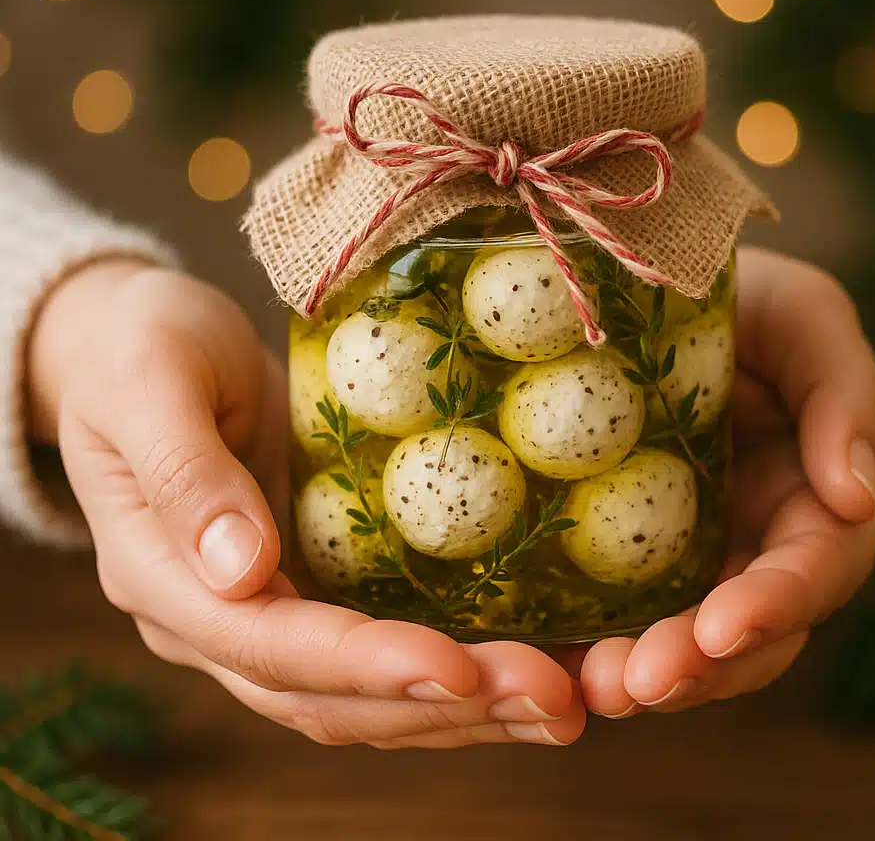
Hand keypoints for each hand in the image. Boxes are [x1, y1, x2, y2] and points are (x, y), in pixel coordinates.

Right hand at [29, 260, 583, 747]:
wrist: (136, 344)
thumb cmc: (138, 346)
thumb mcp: (149, 382)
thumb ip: (184, 473)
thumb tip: (241, 573)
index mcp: (165, 579)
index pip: (271, 647)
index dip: (363, 666)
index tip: (455, 671)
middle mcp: (215, 619)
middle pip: (328, 697)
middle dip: (440, 707)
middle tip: (549, 701)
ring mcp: (265, 610)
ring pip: (362, 696)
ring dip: (461, 710)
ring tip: (559, 705)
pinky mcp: (311, 585)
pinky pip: (382, 649)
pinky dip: (452, 673)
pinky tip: (524, 666)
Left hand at [573, 247, 874, 716]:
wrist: (649, 282)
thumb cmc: (743, 294)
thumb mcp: (806, 317)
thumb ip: (848, 395)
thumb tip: (858, 497)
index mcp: (811, 497)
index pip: (812, 570)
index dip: (776, 605)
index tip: (725, 628)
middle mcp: (752, 541)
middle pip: (745, 632)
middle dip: (699, 667)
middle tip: (634, 684)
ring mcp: (684, 551)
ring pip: (678, 638)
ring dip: (640, 671)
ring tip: (588, 686)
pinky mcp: (619, 547)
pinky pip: (610, 609)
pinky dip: (586, 642)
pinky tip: (546, 657)